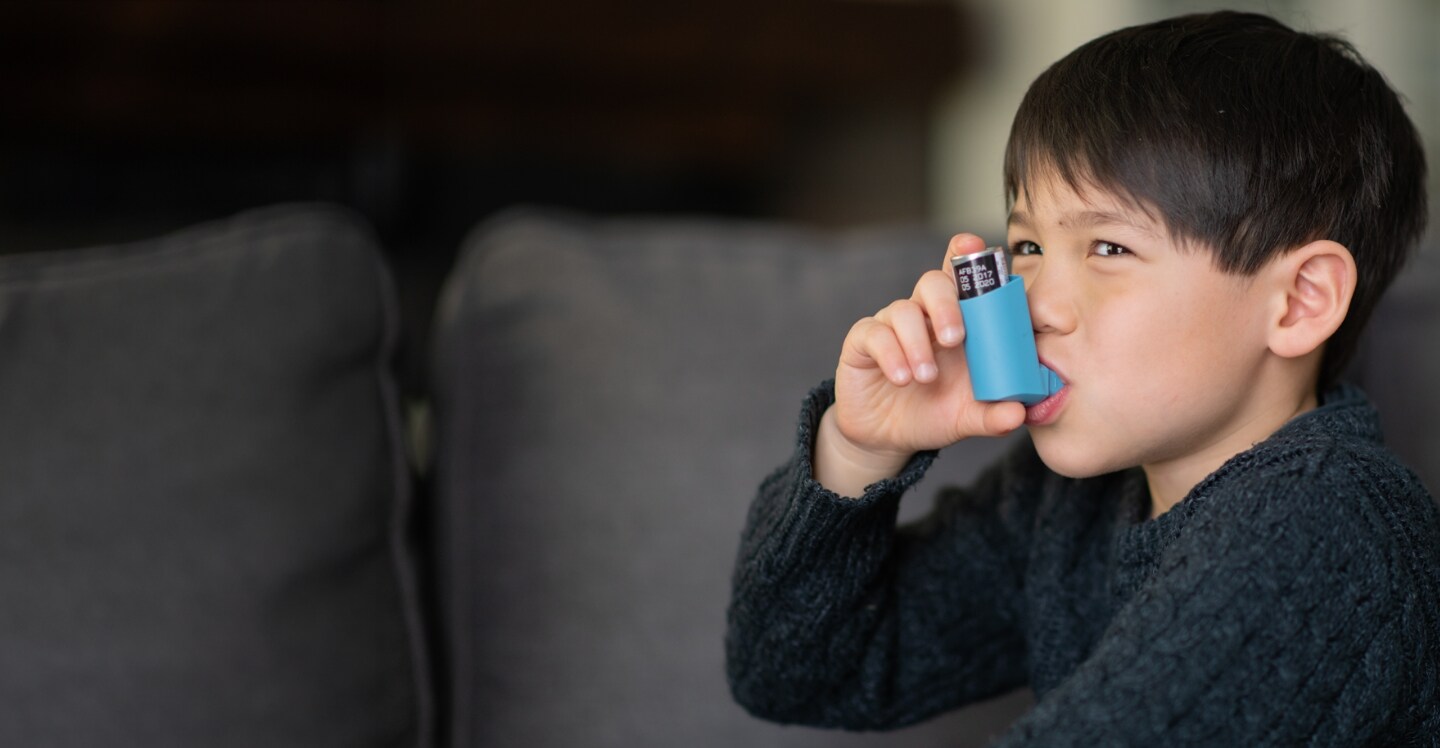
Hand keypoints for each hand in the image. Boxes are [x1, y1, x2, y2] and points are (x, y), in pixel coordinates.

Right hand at [814, 234, 1026, 495]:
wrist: (889, 438)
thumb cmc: (934, 413)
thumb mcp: (968, 417)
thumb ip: (994, 415)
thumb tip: (1018, 415)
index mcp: (957, 322)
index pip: (962, 276)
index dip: (966, 254)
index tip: (974, 245)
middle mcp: (924, 315)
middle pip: (933, 282)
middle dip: (947, 305)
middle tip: (955, 339)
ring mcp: (892, 326)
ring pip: (903, 309)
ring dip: (917, 343)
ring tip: (925, 376)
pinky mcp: (863, 342)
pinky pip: (874, 333)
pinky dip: (890, 354)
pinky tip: (902, 378)